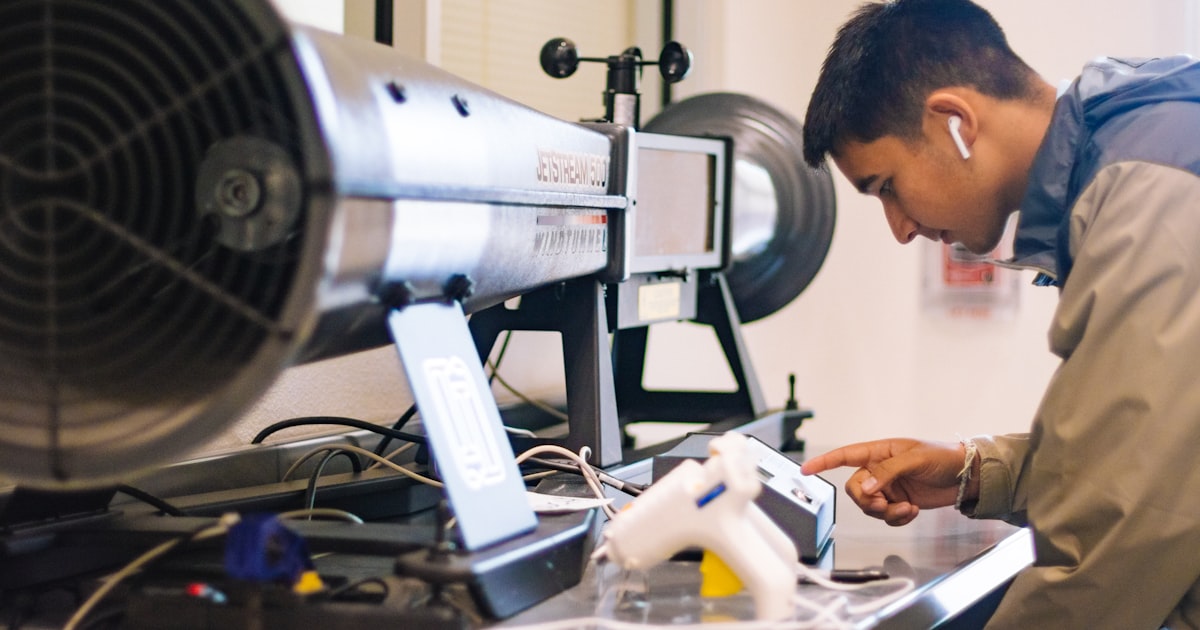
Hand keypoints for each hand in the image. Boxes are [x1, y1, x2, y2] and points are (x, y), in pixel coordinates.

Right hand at [800, 439, 968, 525]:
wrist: (965, 477)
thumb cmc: (942, 458)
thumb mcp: (914, 460)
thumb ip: (887, 473)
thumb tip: (866, 488)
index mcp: (879, 452)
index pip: (845, 455)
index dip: (824, 462)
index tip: (806, 469)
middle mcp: (879, 470)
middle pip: (855, 489)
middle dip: (868, 500)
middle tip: (884, 504)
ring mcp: (888, 487)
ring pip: (869, 506)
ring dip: (886, 511)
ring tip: (907, 508)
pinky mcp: (898, 502)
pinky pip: (886, 515)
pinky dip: (897, 517)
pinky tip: (912, 511)